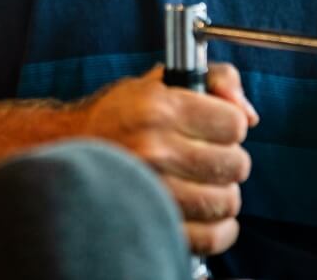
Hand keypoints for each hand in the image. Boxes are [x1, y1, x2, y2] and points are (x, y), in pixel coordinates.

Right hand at [78, 63, 257, 254]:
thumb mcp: (163, 79)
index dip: (230, 124)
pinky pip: (211, 236)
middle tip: (210, 155)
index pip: (233, 123)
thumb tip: (248, 113)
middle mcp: (154, 149)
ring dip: (223, 193)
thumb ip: (217, 80)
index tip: (218, 127)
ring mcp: (152, 191)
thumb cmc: (121, 114)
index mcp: (158, 108)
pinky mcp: (152, 225)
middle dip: (229, 158)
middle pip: (235, 164)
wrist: (68, 150)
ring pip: (227, 201)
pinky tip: (207, 213)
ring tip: (204, 182)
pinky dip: (219, 229)